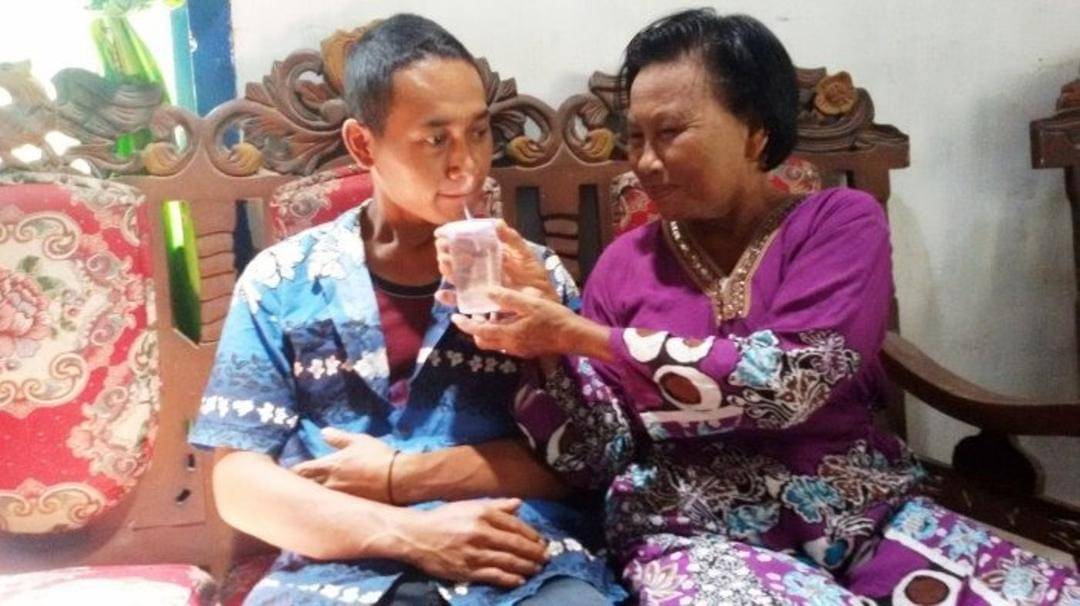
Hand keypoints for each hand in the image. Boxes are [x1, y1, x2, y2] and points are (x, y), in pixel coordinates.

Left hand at [291, 428, 395, 501]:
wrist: (398, 479)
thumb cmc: (378, 456)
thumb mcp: (359, 441)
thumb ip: (339, 438)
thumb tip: (323, 432)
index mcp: (329, 466)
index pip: (300, 471)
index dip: (290, 472)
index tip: (284, 472)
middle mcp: (328, 485)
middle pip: (304, 488)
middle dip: (296, 487)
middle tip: (290, 486)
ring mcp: (337, 499)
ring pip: (315, 499)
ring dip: (309, 497)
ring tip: (305, 497)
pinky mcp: (347, 509)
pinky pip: (329, 507)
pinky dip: (323, 505)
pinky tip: (324, 506)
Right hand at [403, 498, 547, 587]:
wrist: (416, 535)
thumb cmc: (443, 518)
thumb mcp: (469, 505)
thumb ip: (496, 505)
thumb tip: (519, 503)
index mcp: (482, 513)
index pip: (515, 525)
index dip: (532, 535)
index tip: (541, 541)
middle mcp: (481, 532)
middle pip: (515, 544)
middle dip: (534, 552)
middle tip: (546, 557)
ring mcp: (474, 552)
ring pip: (508, 561)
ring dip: (527, 566)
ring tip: (537, 568)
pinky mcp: (467, 570)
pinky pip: (494, 576)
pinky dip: (510, 578)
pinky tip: (520, 580)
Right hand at [435, 221, 557, 306]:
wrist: (542, 302)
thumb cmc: (534, 276)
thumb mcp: (525, 255)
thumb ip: (512, 239)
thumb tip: (496, 222)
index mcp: (489, 253)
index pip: (465, 242)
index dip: (452, 236)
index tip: (442, 233)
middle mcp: (479, 267)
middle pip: (456, 257)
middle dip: (446, 251)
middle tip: (443, 248)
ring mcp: (478, 284)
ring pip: (455, 275)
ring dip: (446, 269)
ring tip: (445, 264)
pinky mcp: (478, 300)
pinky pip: (460, 299)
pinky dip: (449, 298)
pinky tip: (442, 294)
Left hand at [450, 286, 583, 357]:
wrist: (573, 336)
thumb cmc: (553, 318)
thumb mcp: (529, 303)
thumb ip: (507, 298)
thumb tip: (487, 291)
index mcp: (508, 334)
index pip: (478, 331)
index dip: (464, 324)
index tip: (453, 316)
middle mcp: (510, 346)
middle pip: (483, 341)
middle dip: (474, 329)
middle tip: (471, 314)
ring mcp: (519, 350)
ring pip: (495, 343)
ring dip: (487, 331)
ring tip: (488, 314)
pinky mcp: (527, 350)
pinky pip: (506, 343)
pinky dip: (500, 333)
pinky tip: (507, 321)